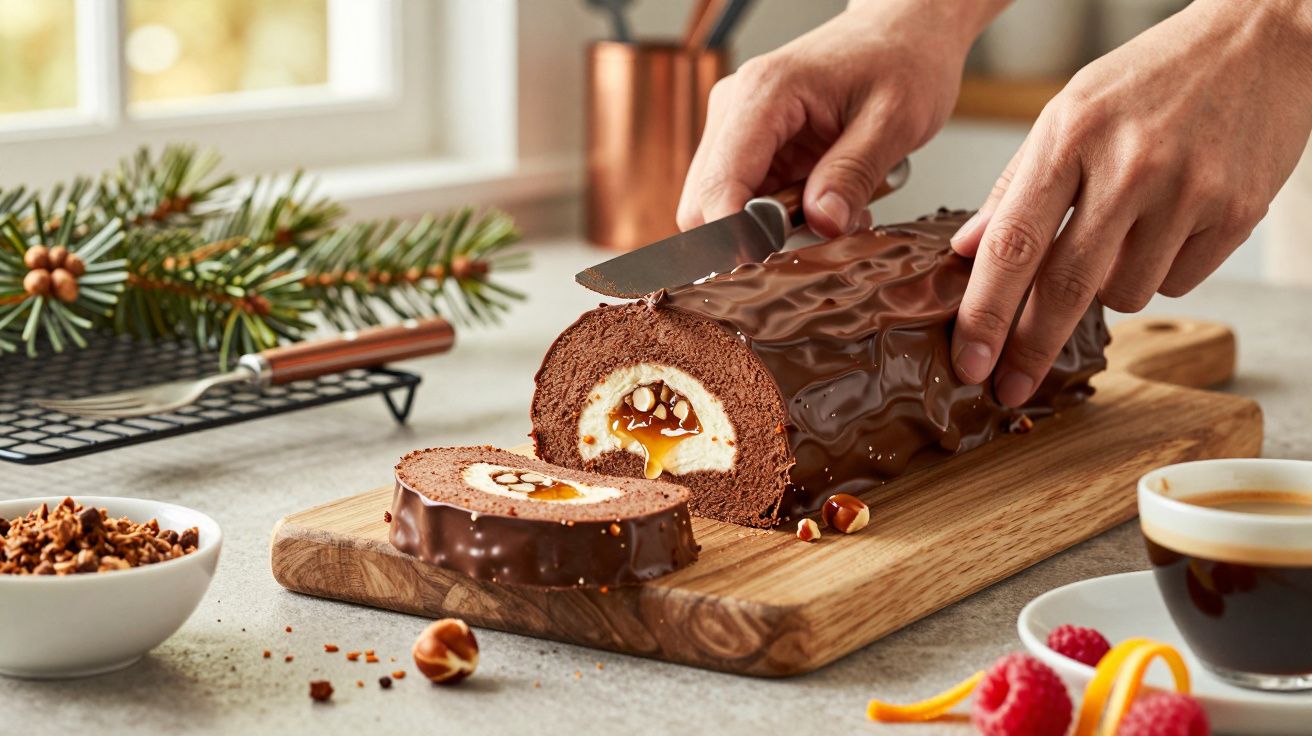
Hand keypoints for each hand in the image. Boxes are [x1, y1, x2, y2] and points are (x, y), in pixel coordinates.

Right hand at [677, 0, 1005, 237]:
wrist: (904, 30)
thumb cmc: (902, 59)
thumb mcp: (895, 120)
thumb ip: (854, 173)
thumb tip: (823, 225)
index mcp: (763, 93)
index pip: (718, 187)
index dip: (737, 239)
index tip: (775, 267)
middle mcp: (735, 108)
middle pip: (702, 206)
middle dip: (749, 239)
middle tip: (814, 243)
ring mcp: (736, 127)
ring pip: (717, 209)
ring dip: (764, 231)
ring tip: (827, 217)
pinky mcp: (749, 144)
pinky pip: (741, 200)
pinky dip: (774, 219)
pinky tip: (818, 206)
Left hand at [950, 0, 1311, 406]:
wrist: (1261, 38)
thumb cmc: (1152, 76)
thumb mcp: (1069, 110)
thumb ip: (1016, 184)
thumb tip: (966, 249)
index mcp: (1071, 136)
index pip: (1013, 243)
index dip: (985, 313)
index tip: (967, 359)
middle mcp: (1128, 166)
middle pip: (1064, 288)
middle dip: (1029, 349)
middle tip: (1008, 388)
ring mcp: (1187, 192)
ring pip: (1124, 295)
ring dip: (1107, 289)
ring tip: (1122, 233)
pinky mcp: (1235, 214)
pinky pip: (1177, 283)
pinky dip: (1161, 272)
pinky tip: (1168, 225)